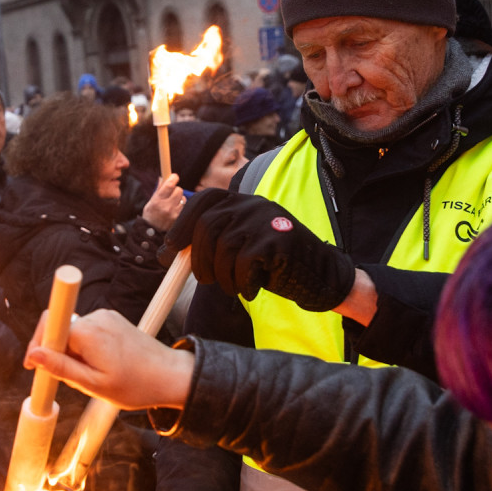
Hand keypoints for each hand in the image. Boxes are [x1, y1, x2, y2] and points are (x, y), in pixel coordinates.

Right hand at [25, 309, 192, 412]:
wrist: (170, 376)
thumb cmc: (137, 385)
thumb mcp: (94, 384)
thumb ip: (62, 368)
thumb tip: (35, 355)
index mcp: (88, 332)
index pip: (49, 325)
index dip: (38, 345)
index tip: (34, 365)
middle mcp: (96, 318)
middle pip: (59, 330)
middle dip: (57, 353)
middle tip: (67, 378)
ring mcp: (106, 317)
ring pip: (73, 333)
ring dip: (74, 353)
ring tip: (92, 375)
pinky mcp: (113, 321)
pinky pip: (87, 332)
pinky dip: (86, 349)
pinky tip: (101, 366)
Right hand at [141, 173, 185, 231]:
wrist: (152, 232)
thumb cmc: (150, 215)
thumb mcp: (151, 202)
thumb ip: (158, 190)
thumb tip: (163, 178)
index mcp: (157, 201)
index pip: (169, 185)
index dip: (173, 178)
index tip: (174, 176)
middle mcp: (166, 207)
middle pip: (179, 190)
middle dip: (176, 189)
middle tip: (171, 192)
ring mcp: (174, 213)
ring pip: (183, 198)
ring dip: (179, 198)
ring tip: (172, 203)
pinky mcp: (179, 218)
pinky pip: (184, 206)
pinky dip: (181, 206)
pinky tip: (175, 209)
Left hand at [163, 191, 355, 310]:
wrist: (323, 276)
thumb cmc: (277, 264)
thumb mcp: (245, 244)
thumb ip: (218, 239)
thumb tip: (174, 250)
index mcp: (244, 201)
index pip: (204, 201)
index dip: (182, 224)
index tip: (169, 250)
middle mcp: (254, 204)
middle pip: (208, 225)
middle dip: (198, 258)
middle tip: (204, 280)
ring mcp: (267, 219)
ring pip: (223, 248)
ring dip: (222, 277)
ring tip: (234, 287)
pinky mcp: (278, 239)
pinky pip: (243, 264)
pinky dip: (242, 283)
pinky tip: (253, 290)